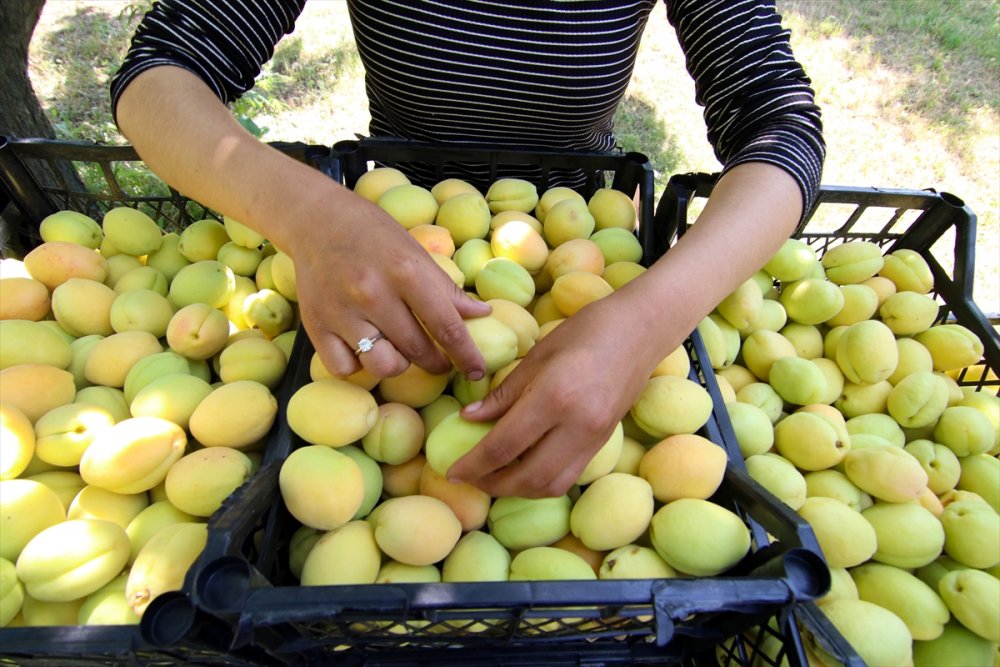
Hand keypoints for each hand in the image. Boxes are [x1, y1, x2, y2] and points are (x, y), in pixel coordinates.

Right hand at [287, 189, 490, 379]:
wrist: (317, 220)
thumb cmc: (374, 235)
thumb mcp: (415, 253)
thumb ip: (446, 289)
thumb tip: (482, 314)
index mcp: (405, 271)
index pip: (446, 326)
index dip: (466, 355)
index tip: (476, 372)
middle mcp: (373, 294)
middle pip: (417, 351)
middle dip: (436, 363)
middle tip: (439, 361)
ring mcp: (342, 312)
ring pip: (383, 366)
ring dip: (399, 365)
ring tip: (399, 351)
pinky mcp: (316, 326)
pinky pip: (346, 368)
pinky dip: (359, 365)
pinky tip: (364, 348)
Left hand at [447, 291, 671, 497]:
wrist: (642, 330)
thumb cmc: (586, 331)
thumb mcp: (537, 355)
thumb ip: (504, 393)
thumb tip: (469, 420)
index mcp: (554, 397)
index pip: (504, 445)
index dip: (473, 464)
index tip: (451, 471)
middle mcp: (576, 425)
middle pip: (526, 476)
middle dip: (492, 485)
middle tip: (469, 478)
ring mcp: (594, 438)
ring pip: (550, 485)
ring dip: (517, 490)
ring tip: (493, 478)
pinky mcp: (603, 442)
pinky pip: (568, 476)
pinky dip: (541, 481)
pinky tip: (524, 469)